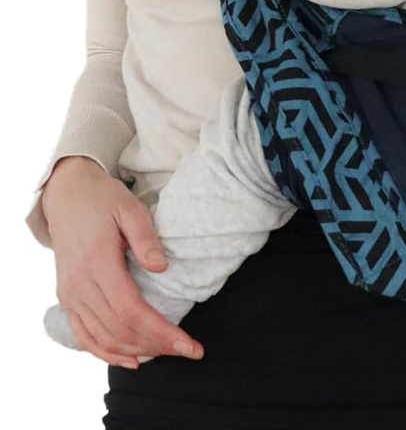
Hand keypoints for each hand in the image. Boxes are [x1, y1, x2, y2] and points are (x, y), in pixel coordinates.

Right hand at [42, 156, 203, 367]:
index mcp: (97, 262)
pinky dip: (107, 353)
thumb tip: (162, 267)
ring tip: (167, 352)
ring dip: (136, 352)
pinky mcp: (66, 299)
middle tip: (187, 349)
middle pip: (120, 330)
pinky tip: (131, 360)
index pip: (131, 311)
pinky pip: (84, 337)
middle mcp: (79, 285)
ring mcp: (70, 295)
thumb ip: (146, 238)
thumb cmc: (102, 199)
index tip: (189, 344)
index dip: (161, 332)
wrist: (66, 194)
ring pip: (103, 339)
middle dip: (157, 346)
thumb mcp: (129, 208)